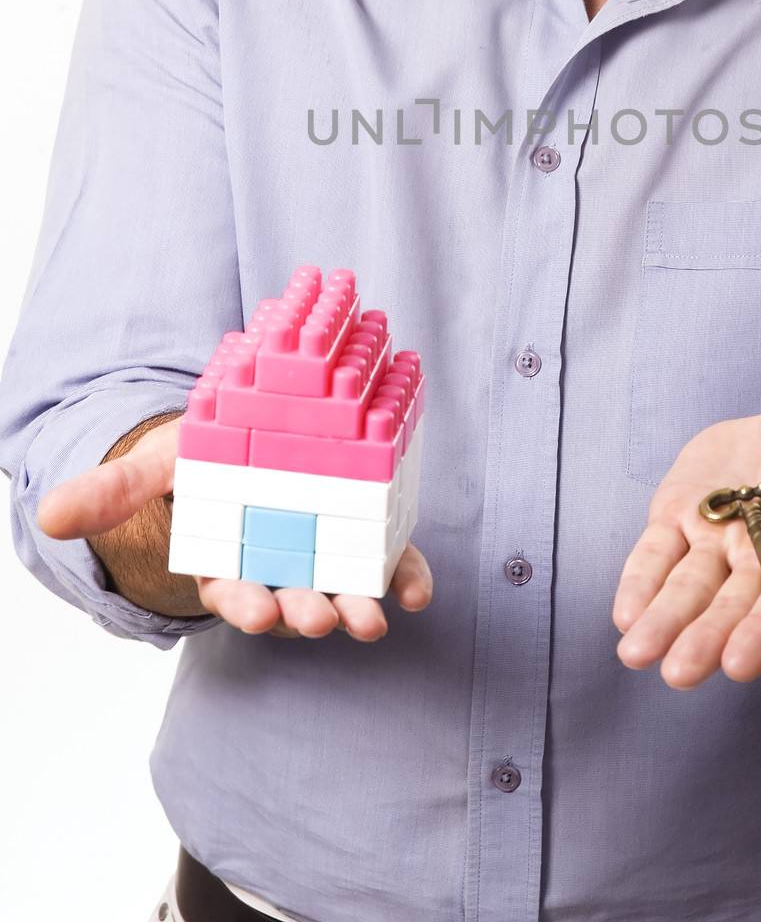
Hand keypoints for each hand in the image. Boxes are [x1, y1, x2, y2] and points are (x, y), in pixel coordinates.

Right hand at [36, 415, 432, 639]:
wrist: (251, 434)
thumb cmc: (200, 457)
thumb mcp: (155, 465)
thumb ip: (111, 491)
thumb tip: (49, 514)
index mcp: (226, 560)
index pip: (234, 591)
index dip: (243, 603)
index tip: (255, 612)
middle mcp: (277, 568)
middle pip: (292, 600)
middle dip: (305, 612)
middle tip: (320, 619)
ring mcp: (324, 557)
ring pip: (342, 590)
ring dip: (357, 608)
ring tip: (372, 621)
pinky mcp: (365, 537)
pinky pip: (389, 562)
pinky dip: (407, 578)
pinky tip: (418, 593)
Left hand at [612, 386, 760, 689]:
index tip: (740, 665)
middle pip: (731, 604)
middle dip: (703, 636)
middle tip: (677, 673)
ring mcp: (718, 538)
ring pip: (686, 586)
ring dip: (661, 619)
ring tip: (635, 653)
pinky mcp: (682, 513)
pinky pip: (655, 551)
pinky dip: (640, 578)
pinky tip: (623, 611)